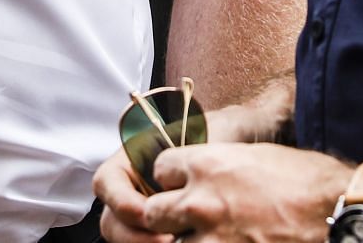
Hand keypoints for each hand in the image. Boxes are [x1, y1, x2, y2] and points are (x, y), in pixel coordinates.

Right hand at [97, 91, 297, 241]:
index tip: (147, 210)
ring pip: (129, 235)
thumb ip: (185, 154)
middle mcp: (137, 185)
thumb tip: (169, 182)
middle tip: (166, 239)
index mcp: (135, 157)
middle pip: (114, 218)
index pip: (108, 182)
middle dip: (134, 234)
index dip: (121, 200)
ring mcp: (150, 208)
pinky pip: (152, 238)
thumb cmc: (228, 130)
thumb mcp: (205, 134)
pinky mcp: (166, 224)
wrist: (255, 137)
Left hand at [135, 143, 350, 242]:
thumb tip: (213, 177)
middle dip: (166, 215)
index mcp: (208, 164)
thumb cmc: (309, 181)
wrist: (339, 211)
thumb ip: (225, 167)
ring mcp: (212, 239)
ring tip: (213, 235)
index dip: (172, 177)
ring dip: (189, 239)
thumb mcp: (259, 157)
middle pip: (154, 212)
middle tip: (184, 218)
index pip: (160, 169)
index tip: (182, 184)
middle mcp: (201, 201)